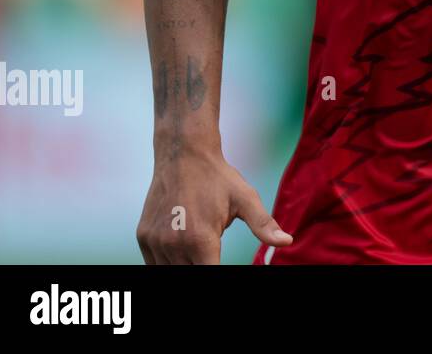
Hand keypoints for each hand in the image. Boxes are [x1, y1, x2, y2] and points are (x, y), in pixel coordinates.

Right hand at [137, 147, 291, 263]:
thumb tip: (287, 242)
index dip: (219, 276)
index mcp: (201, 239)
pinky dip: (168, 263)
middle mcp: (174, 244)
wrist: (183, 154)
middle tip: (212, 252)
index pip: (210, 275)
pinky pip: (154, 264)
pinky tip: (182, 250)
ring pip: (170, 272)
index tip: (224, 269)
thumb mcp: (246, 198)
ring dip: (186, 265)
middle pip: (190, 275)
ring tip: (198, 246)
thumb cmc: (218, 178)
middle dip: (204, 267)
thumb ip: (264, 225)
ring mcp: (155, 242)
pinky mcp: (143, 237)